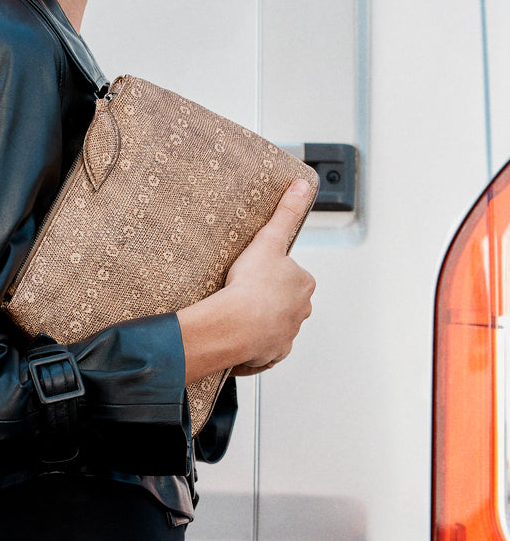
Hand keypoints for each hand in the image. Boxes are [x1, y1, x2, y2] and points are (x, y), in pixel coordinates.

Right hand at [222, 179, 315, 371]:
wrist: (236, 324)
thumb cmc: (251, 286)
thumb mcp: (269, 239)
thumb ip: (286, 212)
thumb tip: (302, 187)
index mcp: (304, 284)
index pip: (293, 275)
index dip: (273, 272)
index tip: (256, 273)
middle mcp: (301, 311)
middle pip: (287, 301)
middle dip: (271, 298)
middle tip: (246, 292)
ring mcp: (287, 334)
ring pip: (277, 326)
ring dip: (263, 323)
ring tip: (240, 315)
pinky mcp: (272, 353)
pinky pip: (265, 350)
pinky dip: (256, 347)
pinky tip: (242, 340)